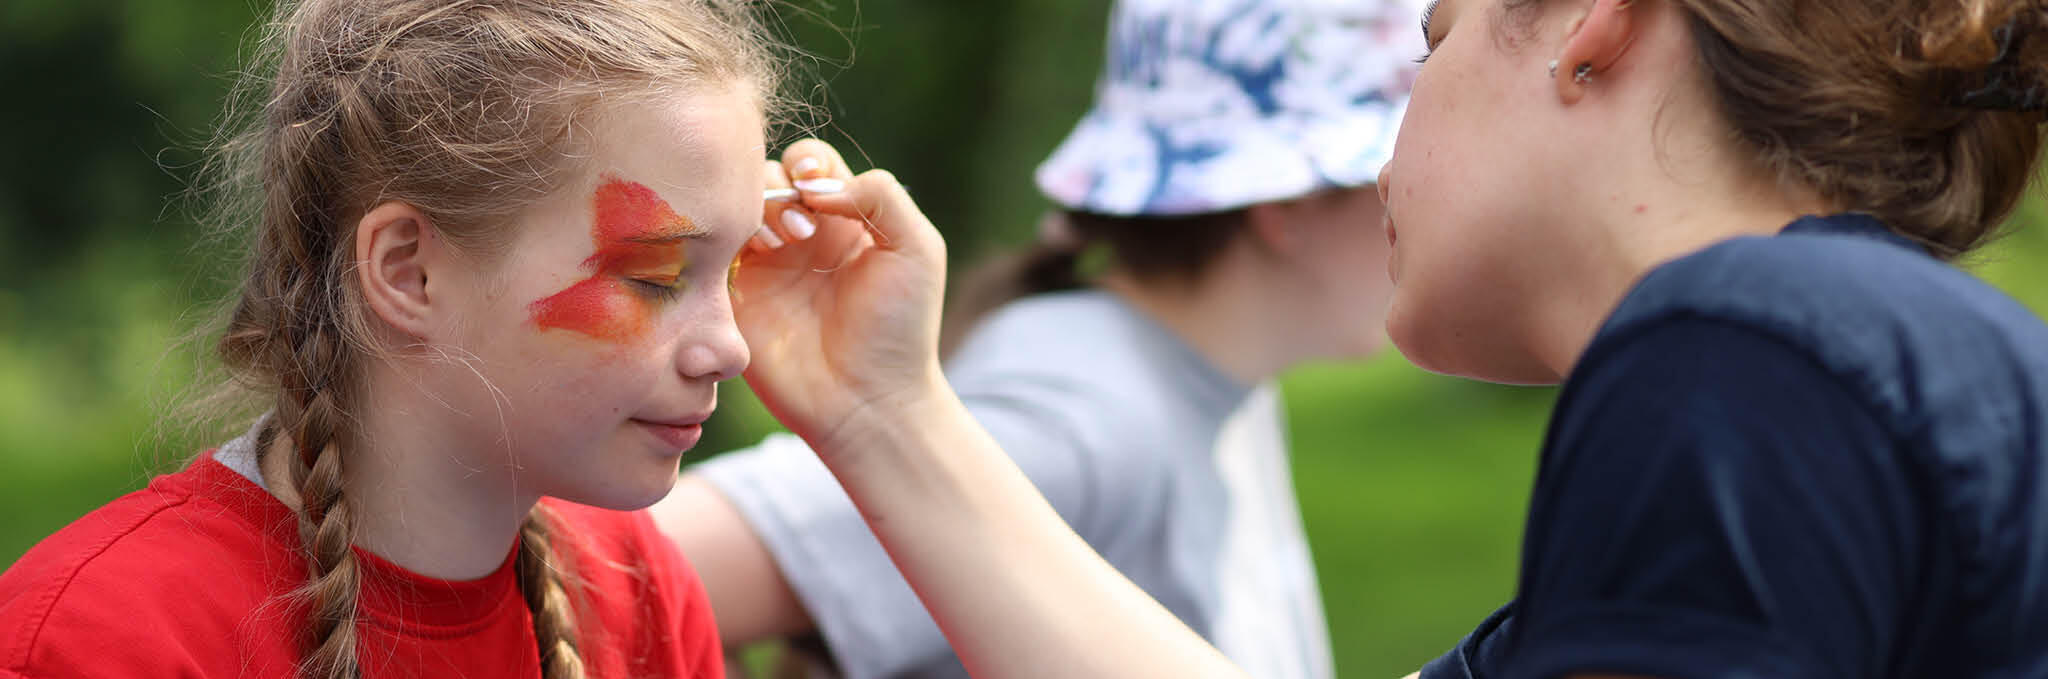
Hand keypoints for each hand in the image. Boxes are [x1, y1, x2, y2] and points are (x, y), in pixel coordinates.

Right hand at [734, 139, 947, 462]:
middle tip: (803, 231)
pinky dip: (720, 237)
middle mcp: (800, 238)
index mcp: (844, 221)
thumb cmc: (901, 329)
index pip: (812, 164)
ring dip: (754, 211)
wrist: (868, 402)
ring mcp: (763, 267)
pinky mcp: (734, 298)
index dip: (808, 162)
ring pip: (734, 207)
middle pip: (766, 177)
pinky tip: (749, 255)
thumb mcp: (916, 249)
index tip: (818, 190)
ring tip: (782, 247)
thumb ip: (881, 196)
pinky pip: (708, 250)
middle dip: (779, 188)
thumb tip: (818, 183)